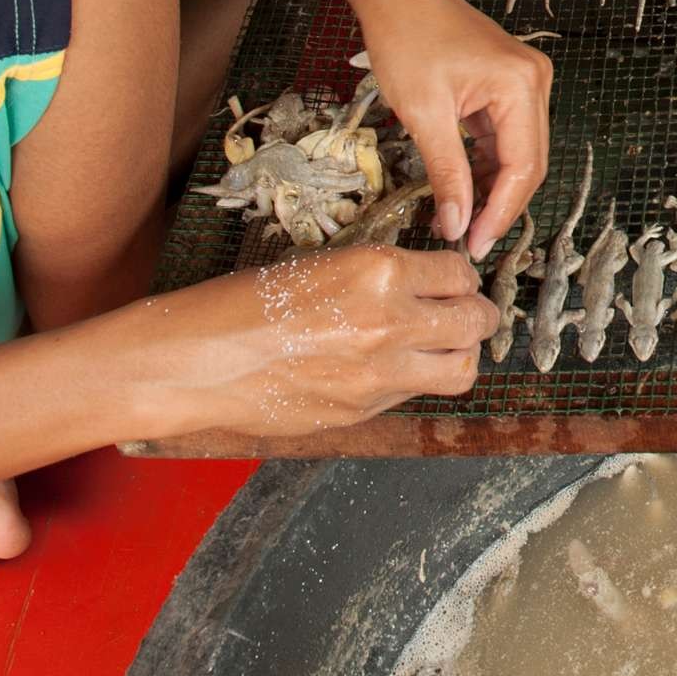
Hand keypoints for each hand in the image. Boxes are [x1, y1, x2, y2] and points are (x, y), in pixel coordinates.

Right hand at [138, 247, 492, 438]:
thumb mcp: (321, 265)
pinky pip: (415, 394)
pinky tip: (395, 369)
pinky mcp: (364, 410)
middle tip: (467, 313)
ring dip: (460, 354)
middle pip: (475, 320)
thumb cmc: (245, 304)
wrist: (199, 360)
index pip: (458, 272)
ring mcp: (380, 373)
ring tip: (444, 346)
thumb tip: (422, 286)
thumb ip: (379, 278)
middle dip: (477, 315)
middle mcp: (390, 321)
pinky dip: (417, 380)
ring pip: (462, 368)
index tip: (455, 281)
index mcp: (379, 271)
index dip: (461, 277)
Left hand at [349, 0, 552, 253]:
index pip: (523, 166)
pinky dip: (485, 163)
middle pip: (529, 161)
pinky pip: (505, 134)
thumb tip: (456, 224)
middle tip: (468, 240)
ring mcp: (524, 80)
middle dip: (500, 204)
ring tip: (461, 219)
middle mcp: (535, 80)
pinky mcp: (507, 82)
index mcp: (521, 85)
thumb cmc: (404, 38)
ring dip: (492, 186)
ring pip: (518, 151)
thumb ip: (446, 173)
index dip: (500, 212)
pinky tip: (463, 186)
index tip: (474, 244)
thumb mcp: (423, 113)